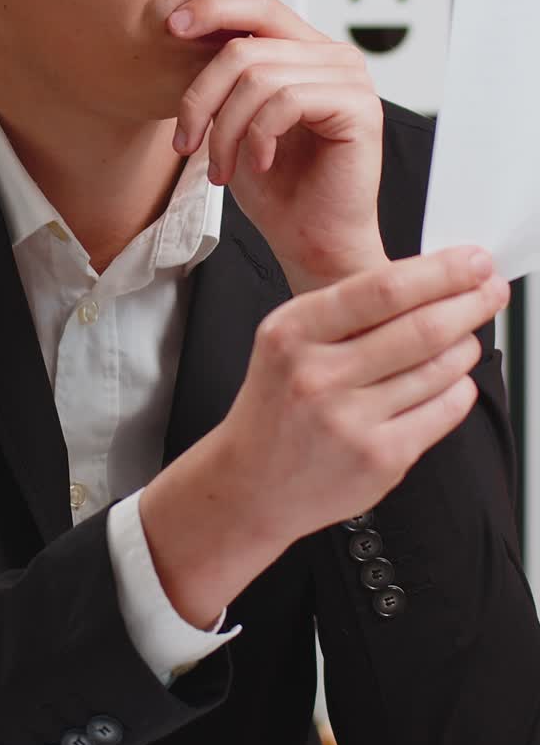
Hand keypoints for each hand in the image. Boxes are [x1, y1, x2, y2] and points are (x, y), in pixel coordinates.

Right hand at [140, 247, 509, 627]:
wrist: (252, 482)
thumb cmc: (278, 404)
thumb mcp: (286, 339)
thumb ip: (346, 310)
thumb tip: (428, 279)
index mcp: (293, 332)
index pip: (382, 289)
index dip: (440, 272)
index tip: (472, 262)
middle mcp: (318, 376)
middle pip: (421, 328)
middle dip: (471, 303)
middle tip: (490, 290)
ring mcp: (350, 422)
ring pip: (440, 370)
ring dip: (466, 346)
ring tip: (466, 337)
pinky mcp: (379, 458)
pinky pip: (443, 411)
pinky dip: (459, 388)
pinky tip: (452, 380)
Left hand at [168, 0, 384, 287]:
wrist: (313, 243)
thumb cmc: (278, 189)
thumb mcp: (235, 121)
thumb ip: (225, 76)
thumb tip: (184, 27)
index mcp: (307, 51)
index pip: (258, 4)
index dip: (212, 8)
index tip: (173, 28)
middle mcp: (334, 56)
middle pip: (245, 45)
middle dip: (202, 97)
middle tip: (186, 145)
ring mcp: (351, 78)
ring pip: (259, 76)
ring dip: (226, 130)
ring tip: (223, 169)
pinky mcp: (359, 107)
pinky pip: (286, 101)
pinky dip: (259, 136)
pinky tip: (259, 164)